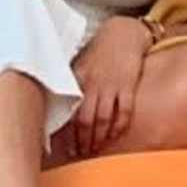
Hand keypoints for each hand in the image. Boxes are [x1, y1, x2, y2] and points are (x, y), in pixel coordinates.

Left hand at [63, 17, 149, 159]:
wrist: (123, 33)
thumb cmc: (99, 51)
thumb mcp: (80, 65)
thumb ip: (72, 85)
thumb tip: (57, 108)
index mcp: (78, 78)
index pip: (69, 112)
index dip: (67, 133)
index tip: (65, 146)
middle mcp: (93, 83)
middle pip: (85, 120)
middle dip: (82, 141)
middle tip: (81, 153)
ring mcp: (111, 85)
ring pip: (103, 119)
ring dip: (99, 138)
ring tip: (96, 148)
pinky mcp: (128, 85)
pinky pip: (124, 111)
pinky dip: (119, 126)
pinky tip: (115, 134)